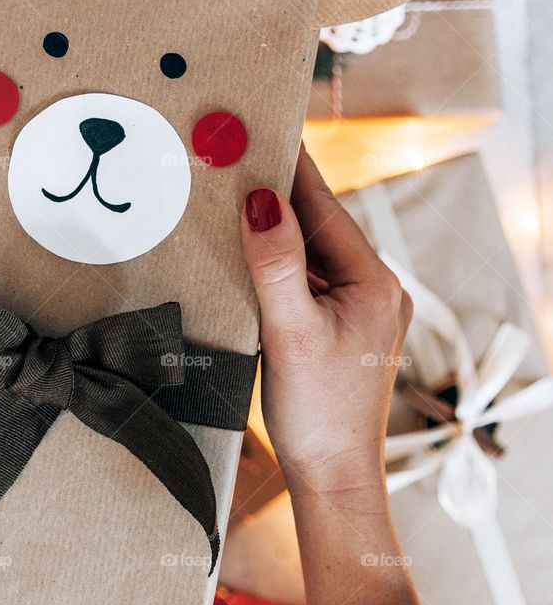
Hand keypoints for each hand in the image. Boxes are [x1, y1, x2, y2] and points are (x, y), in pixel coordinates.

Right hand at [241, 146, 410, 497]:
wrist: (333, 477)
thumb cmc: (320, 414)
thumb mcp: (292, 333)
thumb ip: (276, 265)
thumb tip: (259, 201)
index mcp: (374, 282)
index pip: (324, 207)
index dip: (289, 167)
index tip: (259, 128)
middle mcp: (374, 289)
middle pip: (317, 226)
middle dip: (274, 194)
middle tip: (232, 154)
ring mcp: (358, 310)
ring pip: (309, 253)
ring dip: (272, 230)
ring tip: (230, 196)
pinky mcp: (339, 329)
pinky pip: (305, 281)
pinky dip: (276, 265)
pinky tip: (245, 258)